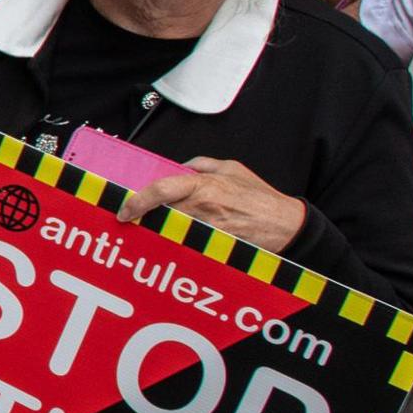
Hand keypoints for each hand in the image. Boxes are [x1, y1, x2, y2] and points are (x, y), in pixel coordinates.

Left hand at [124, 156, 307, 251]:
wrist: (287, 225)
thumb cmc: (261, 197)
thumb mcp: (232, 168)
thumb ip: (201, 165)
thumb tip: (179, 167)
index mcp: (204, 185)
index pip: (161, 190)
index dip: (138, 201)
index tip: (125, 210)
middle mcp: (203, 207)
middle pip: (160, 215)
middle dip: (146, 220)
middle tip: (134, 223)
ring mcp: (207, 230)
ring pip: (170, 233)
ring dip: (159, 233)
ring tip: (152, 234)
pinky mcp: (213, 247)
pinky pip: (186, 246)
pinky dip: (177, 245)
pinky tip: (174, 246)